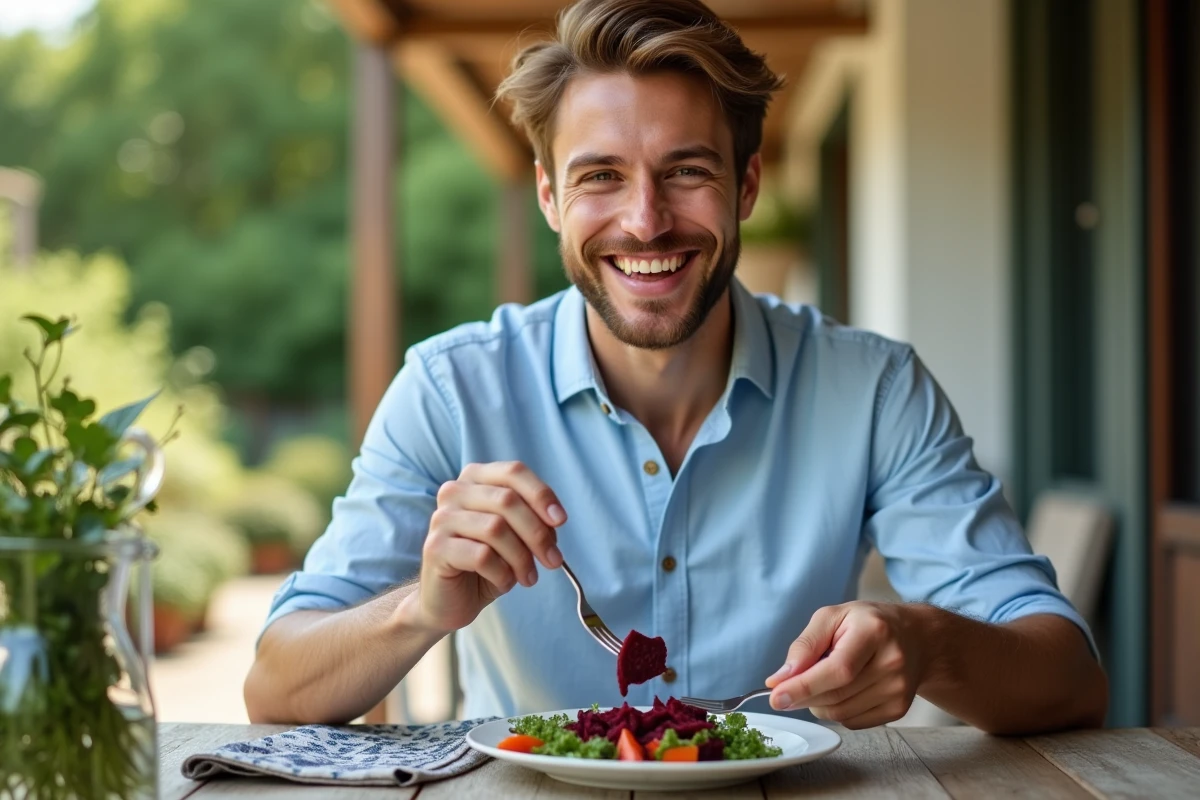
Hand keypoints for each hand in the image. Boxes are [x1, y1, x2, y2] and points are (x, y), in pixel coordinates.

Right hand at [414, 461, 566, 632]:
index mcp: (475, 478)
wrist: (449, 601)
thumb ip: (532, 520)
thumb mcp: (514, 536)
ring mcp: (441, 518)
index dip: (541, 494)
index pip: (513, 472)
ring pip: (496, 528)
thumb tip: (554, 520)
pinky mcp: (435, 548)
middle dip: (537, 533)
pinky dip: (502, 573)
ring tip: (528, 577)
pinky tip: (503, 583)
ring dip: (522, 557)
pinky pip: (481, 556)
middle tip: (553, 560)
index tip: (561, 520)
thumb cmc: (485, 565)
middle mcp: (454, 491)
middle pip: (507, 500)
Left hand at [764, 602, 927, 728]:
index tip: (775, 696)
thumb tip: (779, 680)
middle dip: (803, 695)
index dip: (804, 686)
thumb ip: (804, 646)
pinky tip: (841, 690)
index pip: (837, 669)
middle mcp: (892, 662)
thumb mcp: (832, 617)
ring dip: (818, 704)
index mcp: (874, 631)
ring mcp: (898, 690)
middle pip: (835, 695)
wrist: (914, 637)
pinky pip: (852, 722)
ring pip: (840, 713)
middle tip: (788, 688)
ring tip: (822, 681)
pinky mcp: (899, 709)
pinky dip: (836, 711)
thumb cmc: (866, 623)